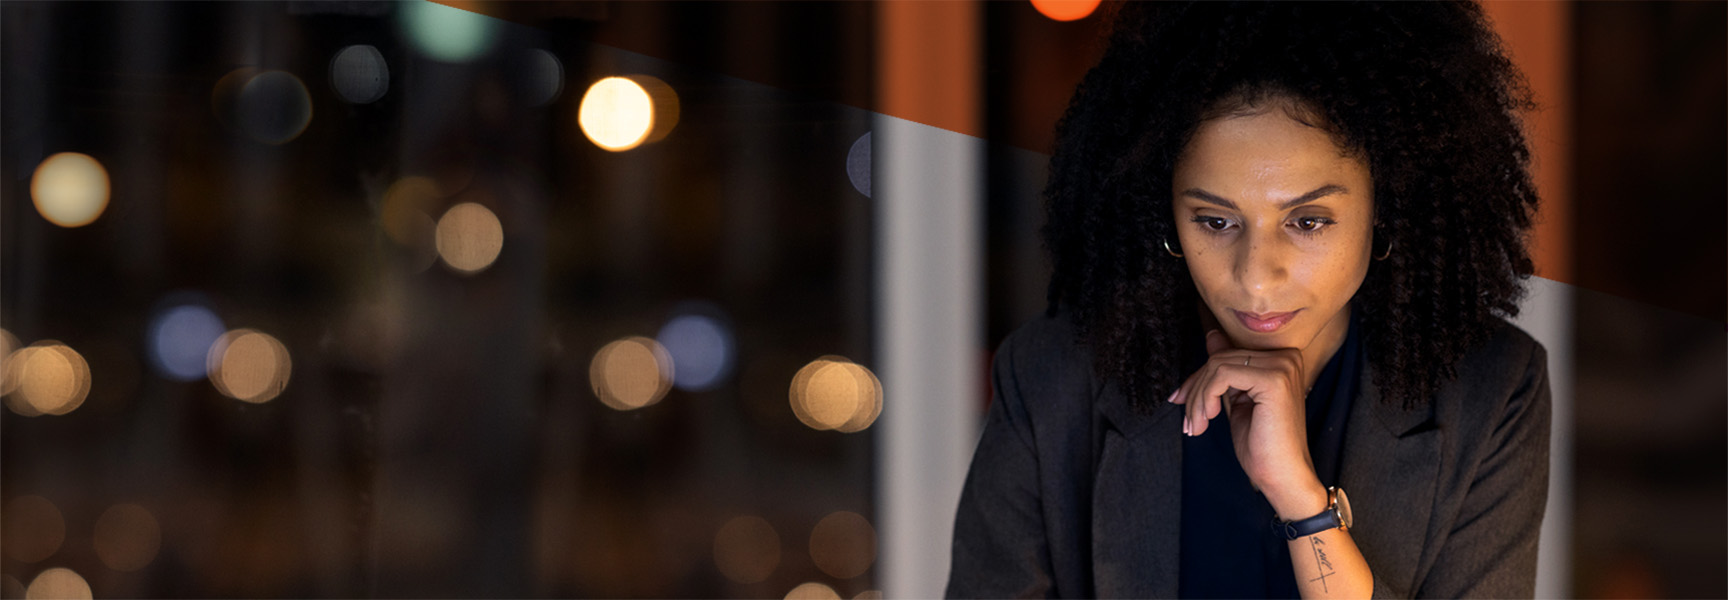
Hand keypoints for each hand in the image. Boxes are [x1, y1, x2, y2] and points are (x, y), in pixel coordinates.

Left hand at [1168, 328, 1326, 518]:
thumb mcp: (1237, 401)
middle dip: (1195, 390)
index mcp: (1281, 360)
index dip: (1198, 379)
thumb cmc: (1262, 446)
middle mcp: (1286, 357)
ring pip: (1216, 366)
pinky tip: (1208, 419)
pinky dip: (1206, 398)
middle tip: (1188, 421)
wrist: (1283, 477)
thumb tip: (1212, 336)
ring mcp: (1282, 366)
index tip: (1180, 400)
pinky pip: (1222, 375)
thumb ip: (1227, 370)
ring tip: (1196, 426)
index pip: (1226, 356)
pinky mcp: (1274, 379)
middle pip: (1219, 359)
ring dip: (1198, 399)